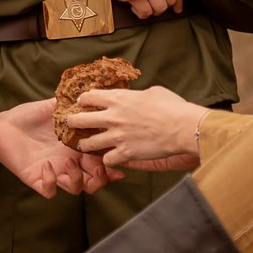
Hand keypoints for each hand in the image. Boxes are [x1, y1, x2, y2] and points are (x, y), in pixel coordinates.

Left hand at [0, 99, 109, 197]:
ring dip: (76, 179)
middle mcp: (68, 163)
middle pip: (93, 182)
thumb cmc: (29, 115)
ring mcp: (54, 172)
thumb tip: (90, 93)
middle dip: (101, 179)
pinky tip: (46, 165)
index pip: (101, 161)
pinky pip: (49, 190)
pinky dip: (51, 181)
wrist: (3, 124)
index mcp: (76, 148)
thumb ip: (73, 104)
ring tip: (68, 162)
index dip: (111, 163)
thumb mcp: (54, 107)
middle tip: (100, 168)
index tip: (118, 158)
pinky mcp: (36, 178)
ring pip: (74, 189)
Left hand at [64, 84, 205, 171]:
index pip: (88, 97)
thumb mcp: (152, 92)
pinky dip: (107, 160)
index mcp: (118, 99)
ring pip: (88, 143)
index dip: (82, 99)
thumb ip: (137, 96)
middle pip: (80, 120)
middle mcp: (112, 117)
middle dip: (72, 122)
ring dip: (84, 144)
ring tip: (84, 145)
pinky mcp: (125, 153)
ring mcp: (117, 137)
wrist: (182, 127)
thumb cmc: (172, 107)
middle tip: (70, 124)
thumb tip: (135, 97)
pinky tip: (110, 158)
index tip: (81, 102)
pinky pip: (107, 160)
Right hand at [124, 0, 184, 19]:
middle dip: (163, 6)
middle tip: (154, 6)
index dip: (178, 2)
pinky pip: (146, 12)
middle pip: (170, 0)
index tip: (177, 9)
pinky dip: (141, 13)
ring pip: (160, 8)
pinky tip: (135, 7)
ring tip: (144, 6)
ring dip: (153, 11)